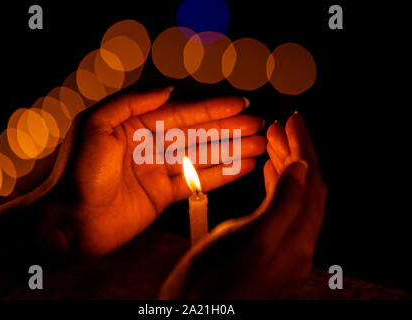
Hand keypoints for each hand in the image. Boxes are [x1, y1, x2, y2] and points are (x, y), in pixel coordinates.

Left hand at [40, 88, 265, 256]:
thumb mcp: (96, 124)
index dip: (213, 109)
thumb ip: (131, 102)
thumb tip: (168, 89)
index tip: (241, 105)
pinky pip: (197, 182)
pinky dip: (220, 175)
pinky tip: (242, 168)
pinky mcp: (163, 195)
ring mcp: (158, 170)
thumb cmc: (77, 172)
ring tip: (260, 145)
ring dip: (231, 151)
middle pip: (198, 134)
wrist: (68, 221)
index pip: (183, 113)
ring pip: (203, 157)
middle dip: (230, 130)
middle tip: (261, 126)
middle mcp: (150, 145)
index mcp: (136, 125)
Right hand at [159, 112, 326, 298]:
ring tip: (272, 142)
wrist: (194, 312)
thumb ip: (282, 205)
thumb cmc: (213, 283)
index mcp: (296, 241)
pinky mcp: (267, 247)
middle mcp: (296, 244)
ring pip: (294, 195)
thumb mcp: (249, 239)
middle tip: (280, 127)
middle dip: (295, 151)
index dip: (303, 147)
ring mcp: (283, 246)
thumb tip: (302, 167)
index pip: (310, 182)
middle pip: (306, 187)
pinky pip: (281, 208)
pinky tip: (267, 171)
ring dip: (286, 164)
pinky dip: (276, 184)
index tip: (293, 120)